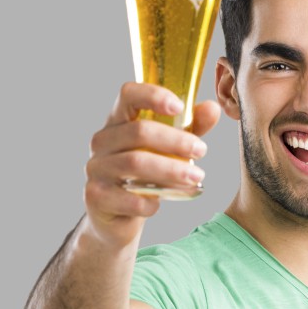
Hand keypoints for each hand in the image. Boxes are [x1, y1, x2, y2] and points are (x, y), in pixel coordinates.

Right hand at [82, 82, 220, 246]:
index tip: (180, 107)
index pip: (128, 94)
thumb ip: (191, 127)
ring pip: (135, 163)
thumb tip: (212, 108)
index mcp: (119, 121)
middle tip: (202, 150)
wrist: (118, 214)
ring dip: (170, 170)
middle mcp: (102, 141)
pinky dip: (150, 201)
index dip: (153, 95)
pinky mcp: (96, 197)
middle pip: (138, 131)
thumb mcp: (171, 147)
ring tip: (195, 177)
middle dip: (175, 140)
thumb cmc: (147, 172)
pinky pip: (128, 197)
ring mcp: (96, 168)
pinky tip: (161, 204)